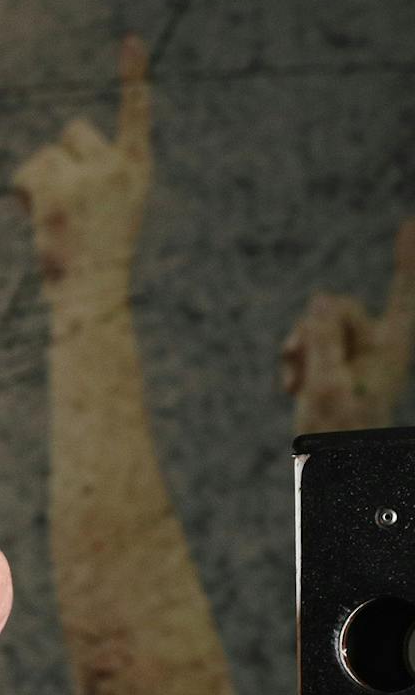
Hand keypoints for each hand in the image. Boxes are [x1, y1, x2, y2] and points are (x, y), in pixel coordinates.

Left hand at [13, 36, 152, 296]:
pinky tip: (39, 216)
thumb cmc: (98, 255)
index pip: (135, 114)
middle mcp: (117, 165)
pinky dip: (25, 190)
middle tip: (70, 201)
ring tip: (56, 216)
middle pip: (73, 131)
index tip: (131, 41)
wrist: (93, 291)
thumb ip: (92, 176)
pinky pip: (28, 170)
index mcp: (137, 168)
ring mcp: (88, 176)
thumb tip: (43, 161)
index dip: (133, 77)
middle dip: (62, 157)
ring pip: (47, 153)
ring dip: (41, 180)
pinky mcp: (57, 189)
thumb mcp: (106, 209)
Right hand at [281, 220, 414, 435]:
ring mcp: (357, 357)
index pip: (404, 295)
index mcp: (391, 350)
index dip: (408, 260)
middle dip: (312, 332)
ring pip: (318, 325)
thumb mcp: (326, 386)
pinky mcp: (337, 367)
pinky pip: (308, 344)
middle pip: (339, 308)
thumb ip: (323, 339)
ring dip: (299, 352)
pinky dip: (295, 364)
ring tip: (294, 386)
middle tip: (296, 369)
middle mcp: (379, 347)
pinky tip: (291, 388)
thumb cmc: (337, 433)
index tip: (411, 221)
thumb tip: (320, 299)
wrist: (331, 474)